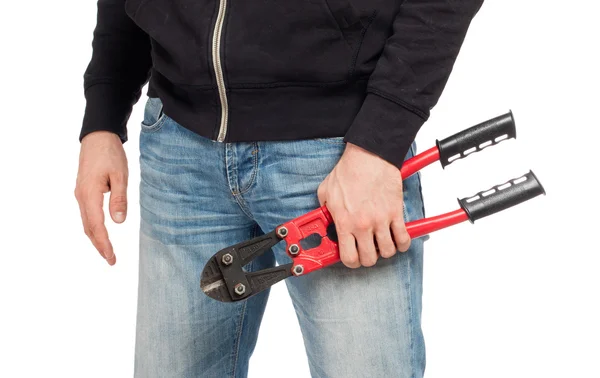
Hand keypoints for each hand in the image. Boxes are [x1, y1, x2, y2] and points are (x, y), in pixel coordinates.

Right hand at [75, 131, 128, 264]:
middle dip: (99, 246)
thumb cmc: (110, 154)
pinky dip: (93, 227)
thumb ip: (119, 199)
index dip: (104, 244)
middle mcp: (81, 197)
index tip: (112, 258)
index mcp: (90, 194)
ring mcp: (80, 194)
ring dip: (96, 238)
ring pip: (87, 222)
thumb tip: (119, 222)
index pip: (97, 226)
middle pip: (89, 228)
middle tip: (111, 260)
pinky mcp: (83, 190)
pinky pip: (87, 214)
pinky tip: (101, 232)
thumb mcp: (120, 175)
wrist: (97, 136)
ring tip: (107, 251)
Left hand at [317, 143, 409, 267]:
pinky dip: (402, 243)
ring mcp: (381, 221)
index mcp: (345, 222)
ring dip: (385, 251)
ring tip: (381, 243)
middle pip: (369, 259)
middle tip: (367, 249)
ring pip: (388, 252)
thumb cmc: (348, 171)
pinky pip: (404, 239)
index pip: (348, 257)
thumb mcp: (326, 192)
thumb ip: (324, 210)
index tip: (351, 257)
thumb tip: (324, 220)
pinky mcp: (396, 213)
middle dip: (367, 258)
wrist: (369, 156)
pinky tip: (397, 239)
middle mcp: (363, 225)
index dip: (350, 262)